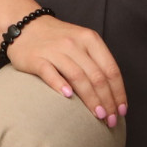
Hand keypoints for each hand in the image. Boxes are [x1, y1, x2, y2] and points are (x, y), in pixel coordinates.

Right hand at [7, 15, 125, 126]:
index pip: (110, 69)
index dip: (118, 92)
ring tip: (97, 115)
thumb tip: (113, 94)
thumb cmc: (57, 39)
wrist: (25, 25)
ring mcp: (54, 50)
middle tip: (110, 120)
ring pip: (78, 77)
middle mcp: (74, 43)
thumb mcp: (81, 42)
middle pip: (96, 76)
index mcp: (90, 39)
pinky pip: (50, 73)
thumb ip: (96, 62)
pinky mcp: (36, 58)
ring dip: (90, 99)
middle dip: (107, 101)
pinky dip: (60, 85)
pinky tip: (68, 97)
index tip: (121, 110)